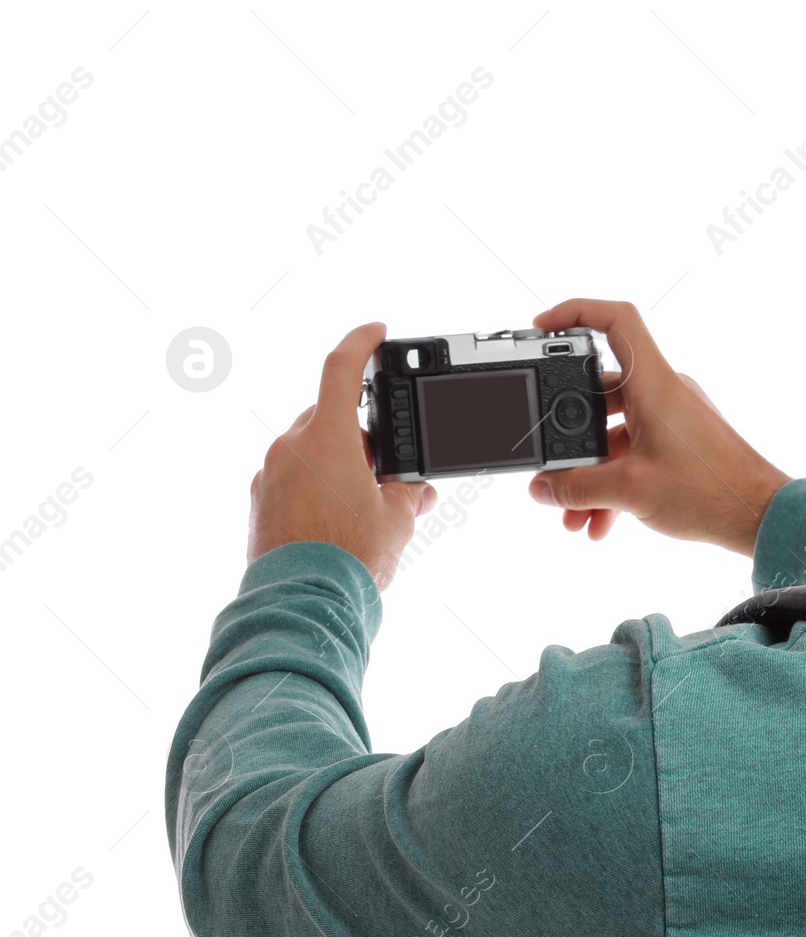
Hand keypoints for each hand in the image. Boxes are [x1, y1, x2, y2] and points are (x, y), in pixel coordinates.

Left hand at [248, 323, 436, 590]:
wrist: (302, 604)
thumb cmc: (348, 560)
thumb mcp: (397, 520)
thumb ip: (408, 492)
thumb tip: (414, 489)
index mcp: (326, 438)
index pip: (341, 369)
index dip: (361, 342)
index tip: (376, 332)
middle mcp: (290, 447)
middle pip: (332, 420)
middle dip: (363, 440)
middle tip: (391, 474)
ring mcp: (269, 474)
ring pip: (313, 451)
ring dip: (341, 466)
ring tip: (369, 509)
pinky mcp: (260, 501)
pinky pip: (294, 478)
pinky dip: (318, 487)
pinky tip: (341, 523)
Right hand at [527, 300, 789, 555]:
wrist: (759, 515)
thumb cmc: (711, 491)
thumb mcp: (630, 490)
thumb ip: (577, 489)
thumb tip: (543, 489)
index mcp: (654, 383)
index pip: (616, 320)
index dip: (575, 312)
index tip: (543, 328)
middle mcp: (663, 392)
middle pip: (600, 392)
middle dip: (569, 436)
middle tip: (548, 464)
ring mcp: (673, 418)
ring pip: (615, 433)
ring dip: (590, 472)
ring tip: (571, 511)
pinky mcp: (680, 444)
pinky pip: (635, 452)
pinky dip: (614, 481)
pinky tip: (600, 520)